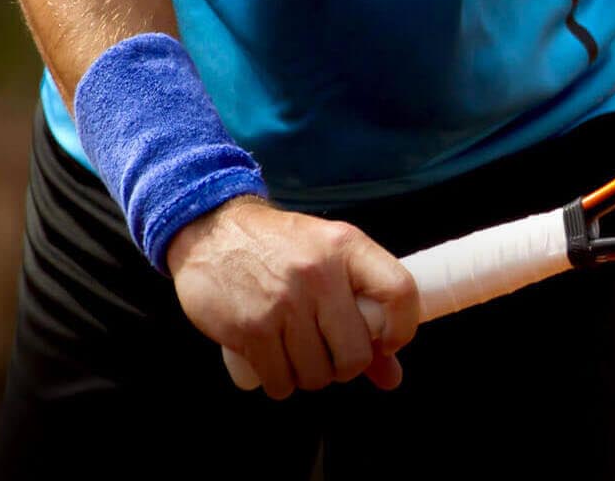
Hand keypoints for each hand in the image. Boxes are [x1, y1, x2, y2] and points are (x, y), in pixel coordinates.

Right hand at [168, 196, 419, 398]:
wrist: (212, 232)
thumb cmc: (281, 249)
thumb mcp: (329, 260)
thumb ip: (364, 312)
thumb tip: (391, 378)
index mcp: (347, 247)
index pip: (400, 292)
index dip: (402, 329)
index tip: (385, 343)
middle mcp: (318, 274)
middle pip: (356, 354)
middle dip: (345, 367)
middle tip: (331, 357)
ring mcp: (283, 303)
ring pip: (317, 374)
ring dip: (311, 376)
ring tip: (300, 356)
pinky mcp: (250, 329)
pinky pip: (280, 381)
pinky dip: (281, 383)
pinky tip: (276, 366)